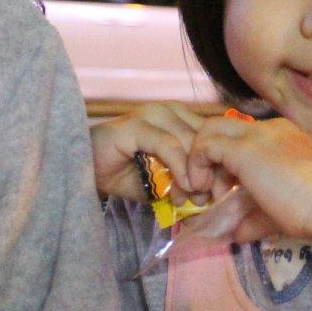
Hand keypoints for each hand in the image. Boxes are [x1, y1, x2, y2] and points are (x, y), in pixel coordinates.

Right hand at [88, 102, 211, 201]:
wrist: (86, 170)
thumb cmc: (124, 174)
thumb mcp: (163, 182)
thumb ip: (186, 185)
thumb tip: (210, 199)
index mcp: (181, 118)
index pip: (213, 137)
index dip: (221, 165)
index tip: (226, 193)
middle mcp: (170, 111)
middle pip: (206, 138)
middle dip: (212, 172)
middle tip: (211, 200)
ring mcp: (152, 114)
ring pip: (190, 141)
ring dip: (195, 174)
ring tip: (195, 198)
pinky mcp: (136, 124)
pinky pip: (168, 145)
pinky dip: (179, 167)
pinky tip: (183, 187)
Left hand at [182, 115, 311, 243]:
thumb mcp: (279, 210)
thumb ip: (255, 218)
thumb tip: (236, 234)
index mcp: (282, 136)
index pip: (243, 137)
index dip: (229, 164)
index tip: (230, 192)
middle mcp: (268, 128)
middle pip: (223, 126)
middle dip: (210, 156)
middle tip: (214, 190)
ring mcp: (255, 135)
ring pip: (210, 129)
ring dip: (201, 160)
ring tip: (208, 194)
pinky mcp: (243, 148)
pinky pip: (206, 145)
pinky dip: (197, 164)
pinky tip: (203, 188)